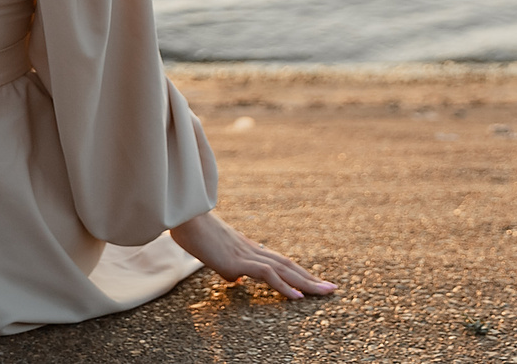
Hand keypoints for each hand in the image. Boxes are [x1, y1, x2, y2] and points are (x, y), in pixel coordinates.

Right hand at [169, 210, 336, 300]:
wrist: (183, 218)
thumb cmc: (194, 234)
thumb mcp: (215, 257)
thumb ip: (228, 268)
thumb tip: (235, 280)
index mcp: (249, 249)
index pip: (281, 263)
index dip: (299, 273)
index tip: (315, 282)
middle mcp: (253, 250)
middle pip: (289, 265)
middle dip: (311, 278)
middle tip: (332, 288)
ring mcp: (246, 255)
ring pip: (284, 270)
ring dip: (306, 283)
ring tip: (325, 292)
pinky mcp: (237, 261)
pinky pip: (267, 275)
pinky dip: (284, 287)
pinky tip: (297, 297)